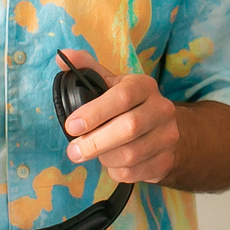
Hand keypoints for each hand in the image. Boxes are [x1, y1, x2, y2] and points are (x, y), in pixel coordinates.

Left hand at [59, 50, 179, 184]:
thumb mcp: (111, 84)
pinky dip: (115, 171)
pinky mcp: (166, 160)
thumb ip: (87, 69)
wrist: (164, 130)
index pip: (122, 96)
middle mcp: (161, 109)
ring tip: (95, 153)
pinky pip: (134, 172)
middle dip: (94, 142)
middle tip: (73, 151)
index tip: (71, 126)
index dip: (94, 112)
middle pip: (128, 128)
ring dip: (105, 158)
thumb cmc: (129, 106)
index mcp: (144, 86)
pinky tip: (112, 162)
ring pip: (130, 154)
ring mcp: (167, 136)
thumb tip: (62, 57)